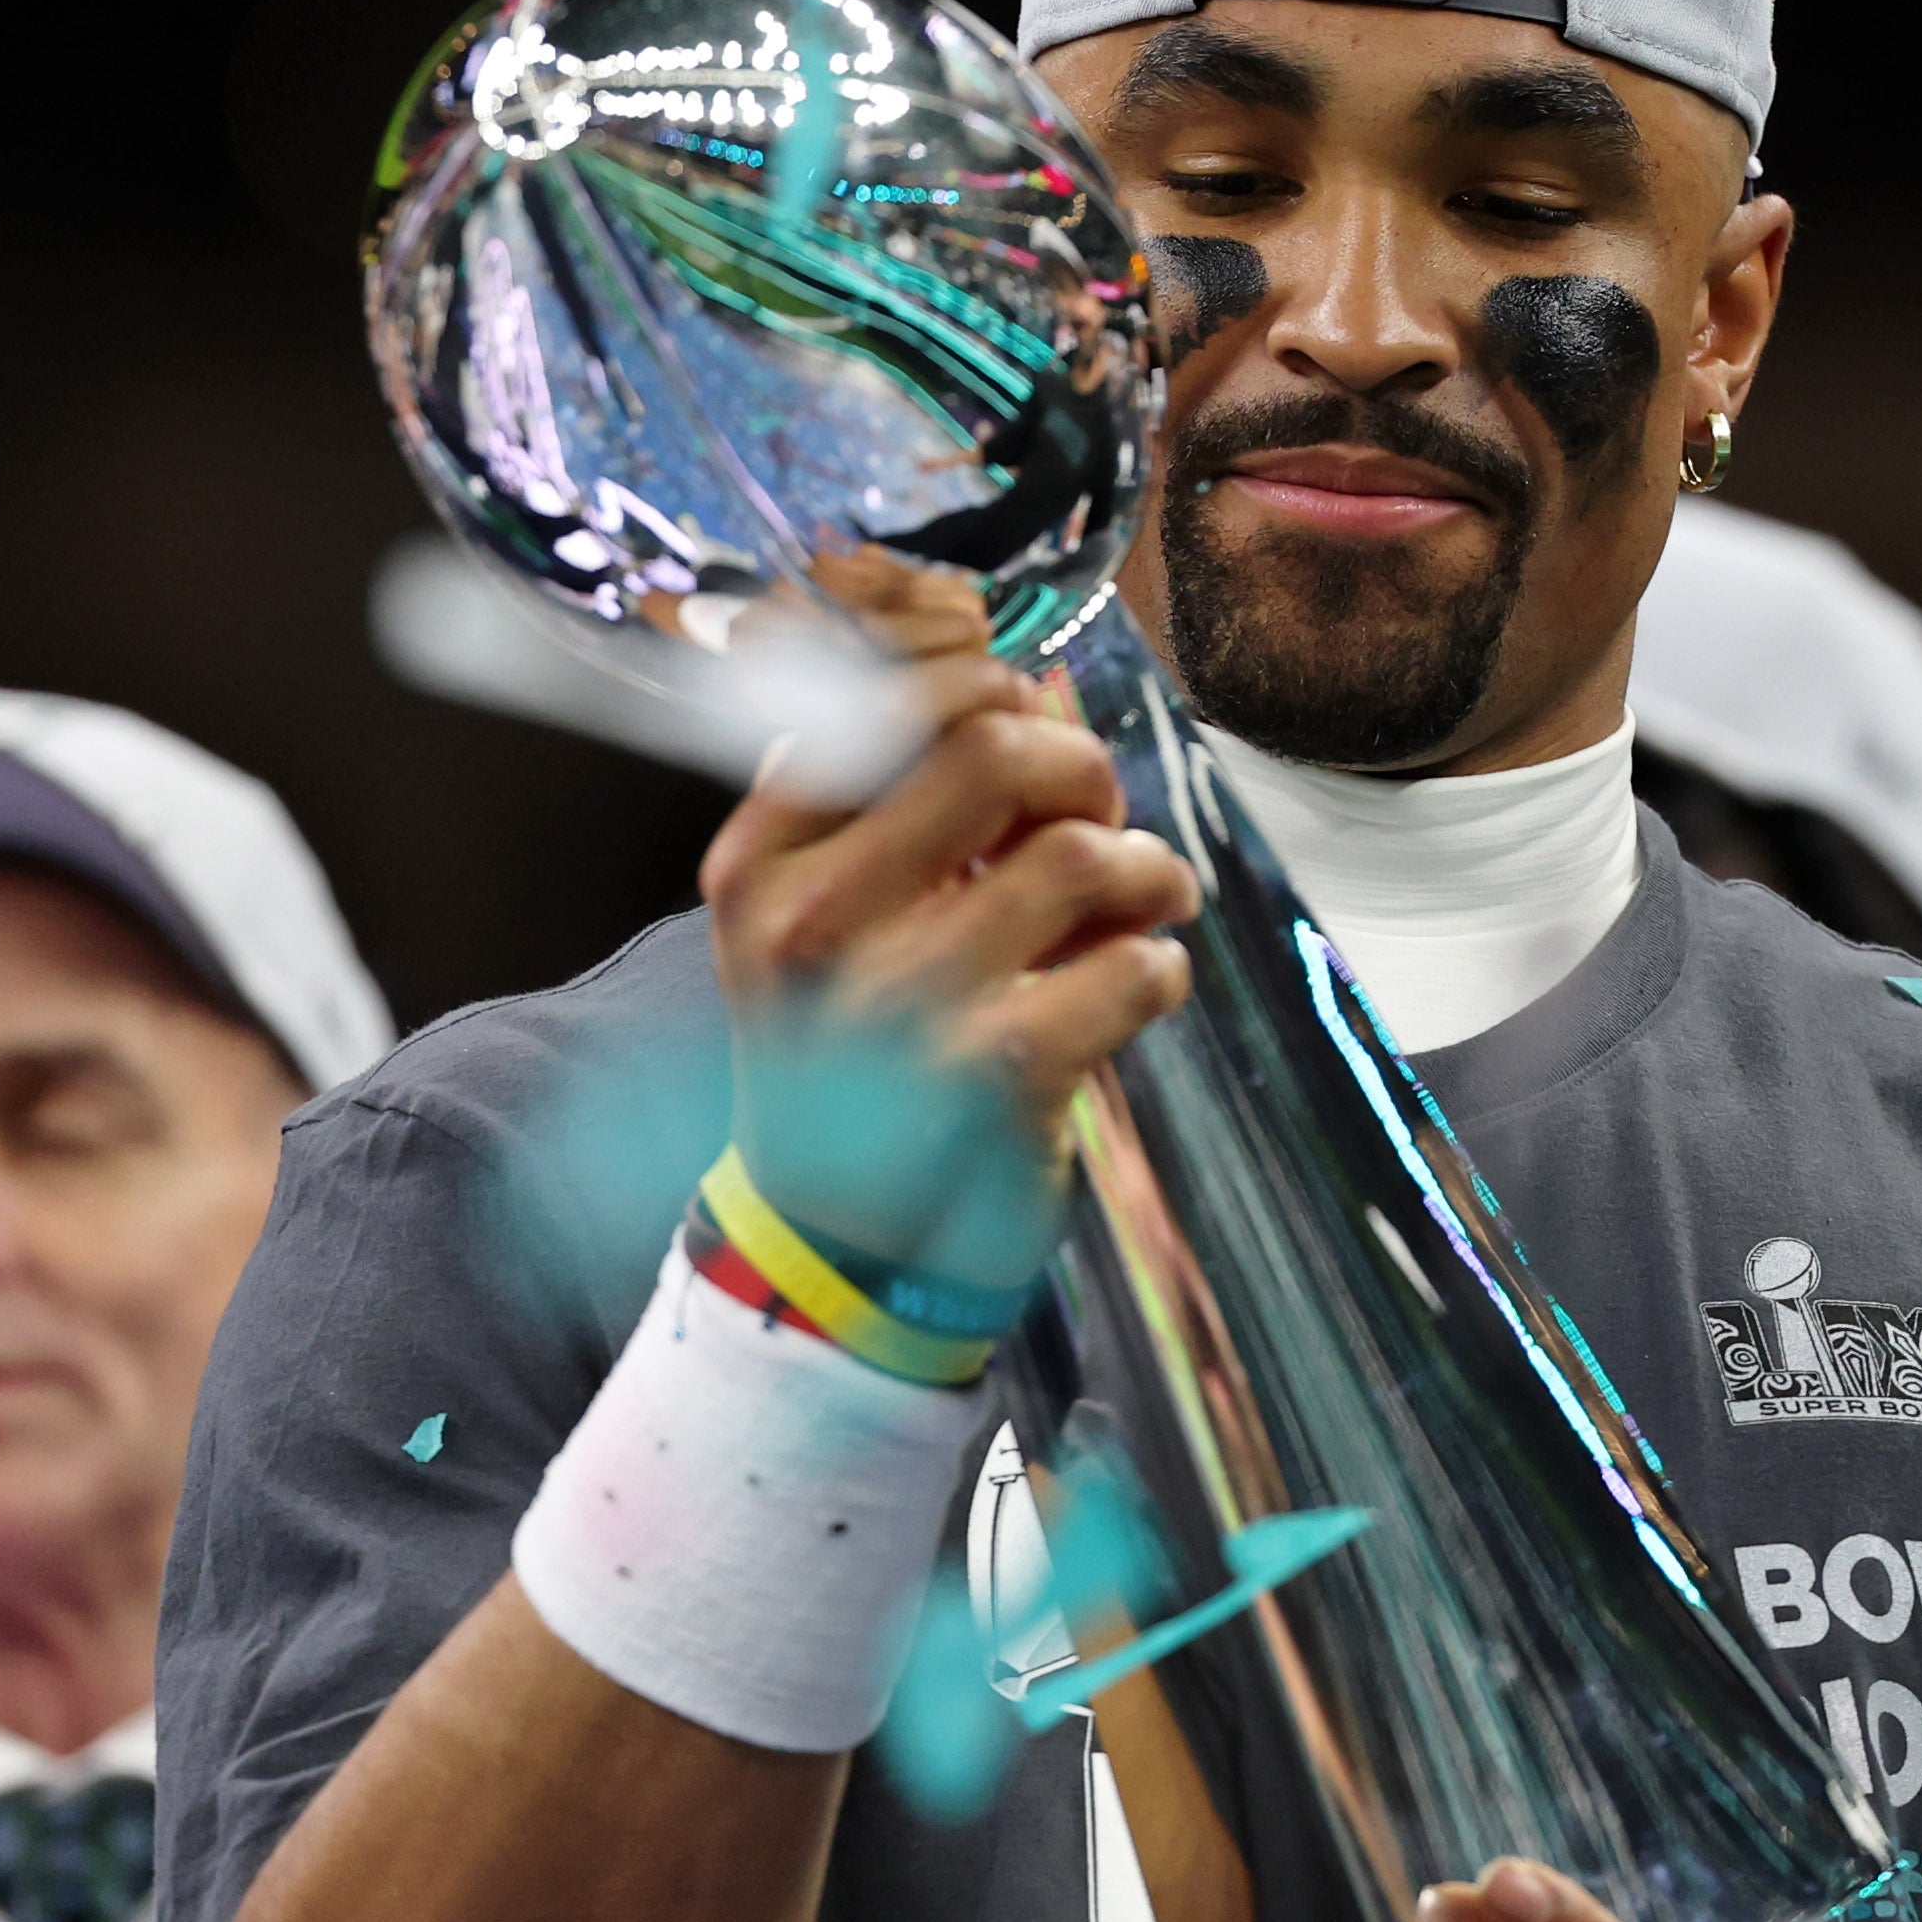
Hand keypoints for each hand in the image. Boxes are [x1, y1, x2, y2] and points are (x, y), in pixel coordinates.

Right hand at [696, 550, 1197, 1158]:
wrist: (840, 1239)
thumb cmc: (855, 1048)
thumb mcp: (829, 913)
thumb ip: (909, 794)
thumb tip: (1032, 681)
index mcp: (762, 862)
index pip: (889, 698)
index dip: (994, 691)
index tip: (1028, 732)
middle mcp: (813, 925)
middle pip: (994, 748)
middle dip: (1079, 770)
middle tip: (1094, 821)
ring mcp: (904, 1006)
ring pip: (1082, 855)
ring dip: (1147, 871)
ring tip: (1142, 905)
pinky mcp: (998, 1080)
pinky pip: (1136, 967)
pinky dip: (1160, 965)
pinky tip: (1130, 985)